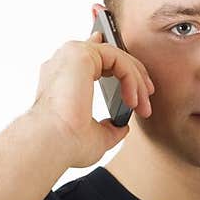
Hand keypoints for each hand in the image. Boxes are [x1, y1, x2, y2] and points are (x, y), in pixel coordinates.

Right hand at [27, 30, 154, 169]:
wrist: (52, 145)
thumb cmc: (65, 144)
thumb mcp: (95, 136)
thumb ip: (109, 128)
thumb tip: (122, 127)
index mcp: (63, 77)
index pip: (89, 55)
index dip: (111, 55)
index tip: (133, 68)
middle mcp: (65, 63)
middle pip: (109, 55)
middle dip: (134, 76)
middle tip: (147, 98)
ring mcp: (71, 55)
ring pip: (117, 57)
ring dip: (136, 80)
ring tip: (142, 105)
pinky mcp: (81, 54)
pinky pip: (118, 58)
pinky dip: (131, 79)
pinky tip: (133, 100)